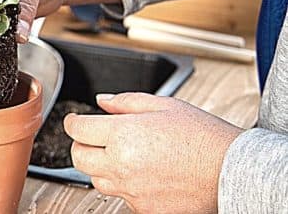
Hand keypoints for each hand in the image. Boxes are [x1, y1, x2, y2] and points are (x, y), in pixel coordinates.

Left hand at [64, 93, 242, 212]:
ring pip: (96, 179)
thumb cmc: (203, 137)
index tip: (76, 120)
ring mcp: (131, 190)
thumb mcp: (164, 105)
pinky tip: (141, 172)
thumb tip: (102, 102)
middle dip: (82, 144)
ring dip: (101, 165)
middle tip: (94, 136)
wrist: (232, 170)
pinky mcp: (142, 208)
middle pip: (78, 157)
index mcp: (123, 134)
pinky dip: (123, 184)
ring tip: (124, 154)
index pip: (77, 129)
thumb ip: (126, 102)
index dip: (73, 122)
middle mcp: (122, 164)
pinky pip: (120, 195)